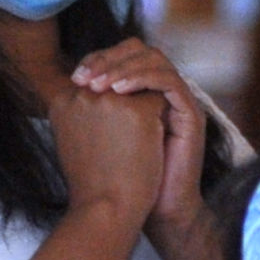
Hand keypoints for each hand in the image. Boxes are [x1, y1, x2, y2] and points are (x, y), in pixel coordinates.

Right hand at [50, 81, 166, 225]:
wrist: (106, 209)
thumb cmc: (90, 181)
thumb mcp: (71, 139)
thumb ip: (81, 113)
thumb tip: (103, 94)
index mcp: (61, 100)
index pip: (95, 82)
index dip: (109, 104)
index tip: (107, 135)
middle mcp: (82, 93)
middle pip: (118, 81)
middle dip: (126, 102)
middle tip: (123, 142)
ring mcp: (110, 99)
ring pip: (139, 88)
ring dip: (142, 110)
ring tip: (134, 144)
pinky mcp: (138, 110)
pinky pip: (158, 100)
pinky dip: (159, 120)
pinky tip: (149, 144)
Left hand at [73, 38, 208, 231]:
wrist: (147, 209)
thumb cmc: (117, 178)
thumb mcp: (97, 132)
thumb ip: (90, 106)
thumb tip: (69, 81)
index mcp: (141, 93)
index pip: (123, 55)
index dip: (98, 59)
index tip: (75, 77)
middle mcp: (161, 92)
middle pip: (140, 50)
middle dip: (110, 58)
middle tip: (86, 77)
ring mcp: (178, 101)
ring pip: (154, 59)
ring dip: (123, 68)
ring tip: (101, 85)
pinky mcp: (191, 113)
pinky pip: (168, 80)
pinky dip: (141, 80)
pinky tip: (119, 92)